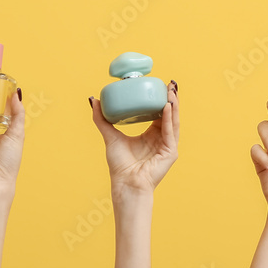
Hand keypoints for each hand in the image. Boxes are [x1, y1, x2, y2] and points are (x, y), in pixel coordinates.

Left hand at [90, 80, 178, 196]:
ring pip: (173, 120)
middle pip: (170, 114)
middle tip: (169, 83)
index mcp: (152, 135)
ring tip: (170, 90)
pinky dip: (169, 118)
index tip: (160, 85)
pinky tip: (166, 106)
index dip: (161, 99)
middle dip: (171, 98)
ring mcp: (168, 145)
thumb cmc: (120, 166)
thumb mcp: (110, 136)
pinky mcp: (170, 152)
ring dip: (173, 105)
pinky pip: (171, 132)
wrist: (125, 184)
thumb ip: (102, 119)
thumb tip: (93, 100)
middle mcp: (162, 138)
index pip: (160, 113)